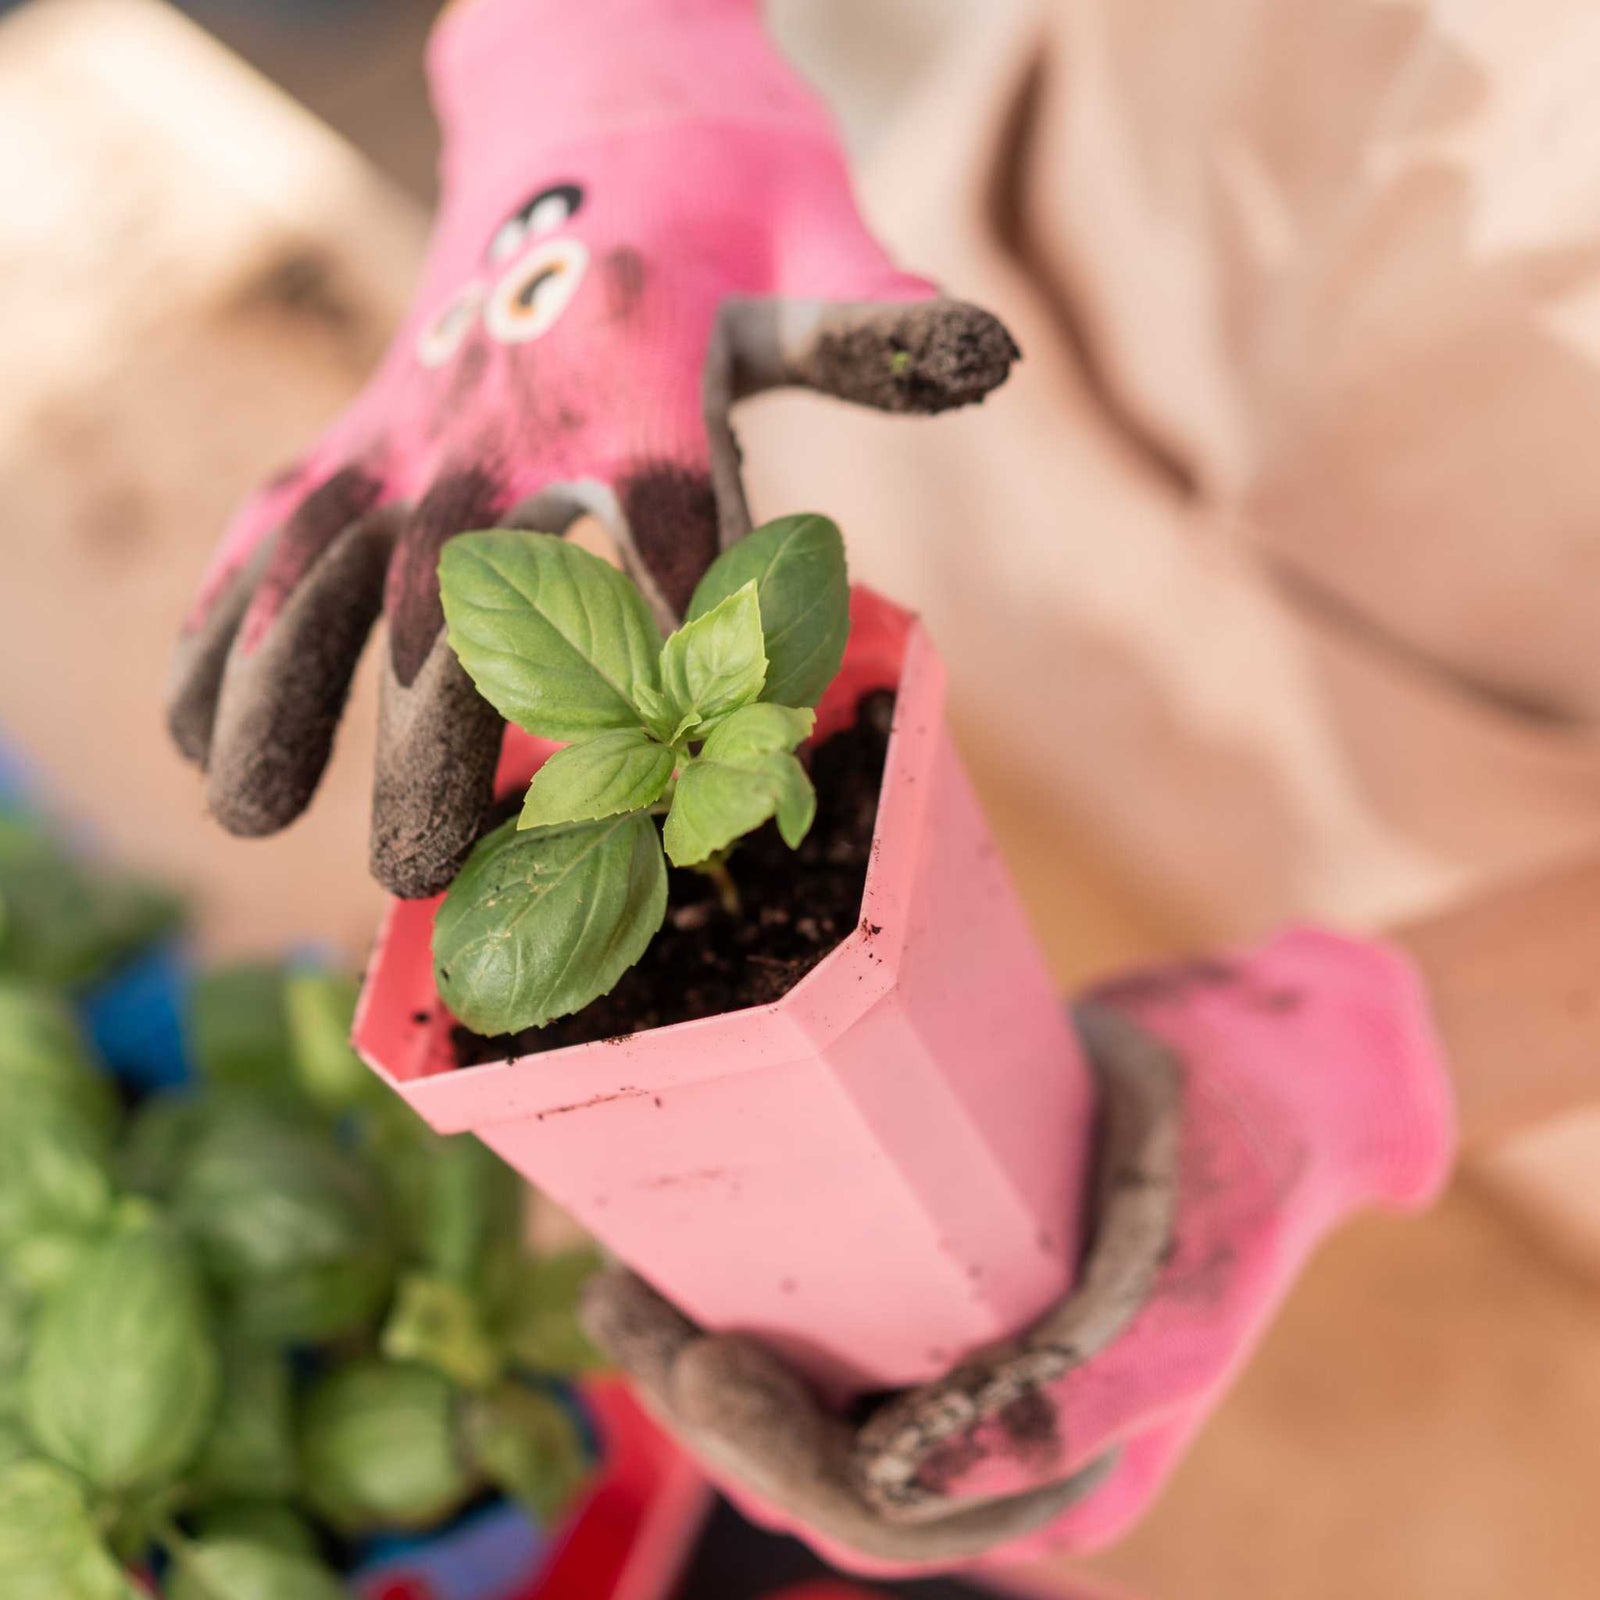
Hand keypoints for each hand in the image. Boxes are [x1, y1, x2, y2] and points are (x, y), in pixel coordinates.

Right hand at [167, 0, 1018, 897]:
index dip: (687, 638)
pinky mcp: (357, 434)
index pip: (670, 514)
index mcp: (638, 359)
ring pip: (324, 561)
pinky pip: (271, 533)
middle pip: (459, 578)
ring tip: (250, 814)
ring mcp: (412, 420)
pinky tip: (195, 736)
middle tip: (421, 860)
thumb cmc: (724, 206)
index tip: (702, 767)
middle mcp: (504, 402)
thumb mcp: (811, 244)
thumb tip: (987, 352)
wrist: (589, 114)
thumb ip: (875, 318)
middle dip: (435, 727)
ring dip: (281, 692)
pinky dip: (224, 627)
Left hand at [583, 930, 1456, 1575]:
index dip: (770, 1457)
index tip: (698, 1359)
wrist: (1252, 1074)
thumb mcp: (1176, 1296)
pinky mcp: (928, 1290)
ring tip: (622, 1284)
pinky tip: (664, 1254)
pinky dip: (733, 1303)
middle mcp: (987, 1444)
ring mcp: (953, 1367)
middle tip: (628, 1305)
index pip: (876, 1517)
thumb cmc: (1224, 1177)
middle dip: (707, 1407)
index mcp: (1048, 1479)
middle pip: (812, 1466)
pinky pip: (815, 1330)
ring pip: (797, 1405)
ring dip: (696, 1362)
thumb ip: (1064, 1408)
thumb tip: (893, 1483)